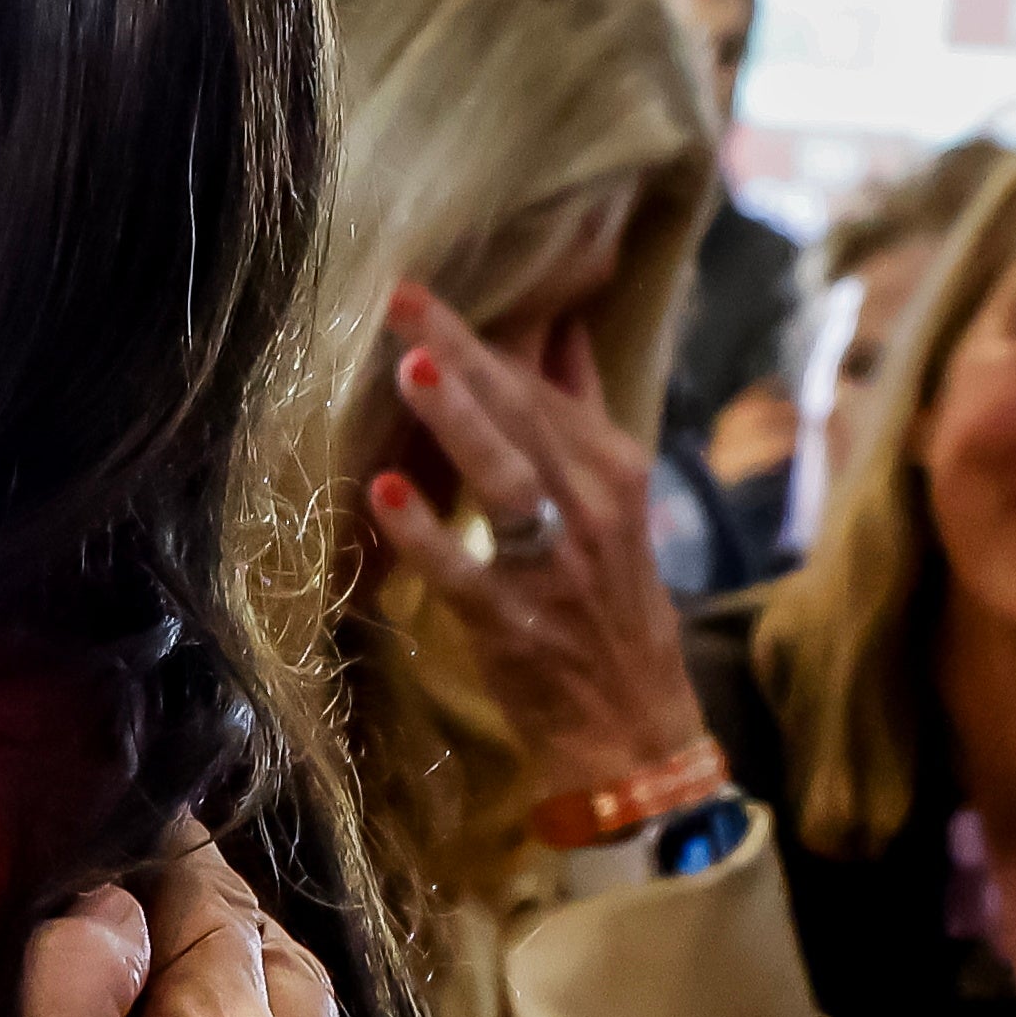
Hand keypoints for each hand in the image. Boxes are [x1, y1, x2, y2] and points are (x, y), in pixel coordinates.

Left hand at [355, 283, 709, 815]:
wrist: (632, 725)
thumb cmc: (610, 601)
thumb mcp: (610, 498)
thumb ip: (581, 411)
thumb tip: (562, 325)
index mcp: (612, 472)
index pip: (544, 389)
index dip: (488, 337)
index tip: (427, 290)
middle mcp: (591, 511)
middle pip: (524, 418)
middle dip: (463, 355)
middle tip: (404, 300)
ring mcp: (555, 568)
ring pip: (508, 483)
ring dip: (459, 424)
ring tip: (411, 372)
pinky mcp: (514, 624)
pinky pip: (465, 572)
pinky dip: (425, 534)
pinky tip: (383, 493)